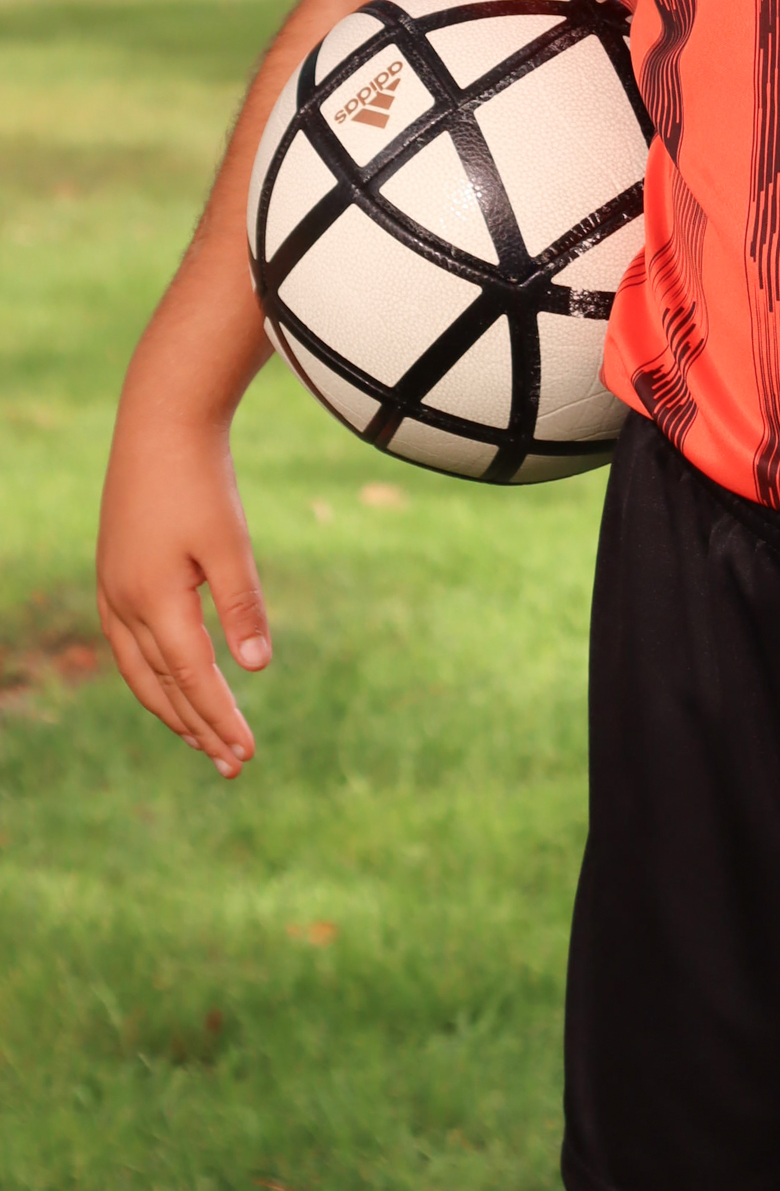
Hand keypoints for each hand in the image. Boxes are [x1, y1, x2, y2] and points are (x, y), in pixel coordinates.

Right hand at [97, 412, 268, 779]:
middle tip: (233, 763)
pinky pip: (131, 646)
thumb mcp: (229, 543)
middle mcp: (123, 604)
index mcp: (153, 600)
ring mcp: (113, 591)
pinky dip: (155, 676)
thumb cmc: (201, 482)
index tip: (247, 753)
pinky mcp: (115, 577)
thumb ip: (242, 606)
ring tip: (204, 740)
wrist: (160, 426)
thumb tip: (255, 667)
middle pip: (161, 687)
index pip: (191, 679)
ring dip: (173, 708)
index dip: (219, 719)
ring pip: (140, 671)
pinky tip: (176, 684)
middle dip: (197, 728)